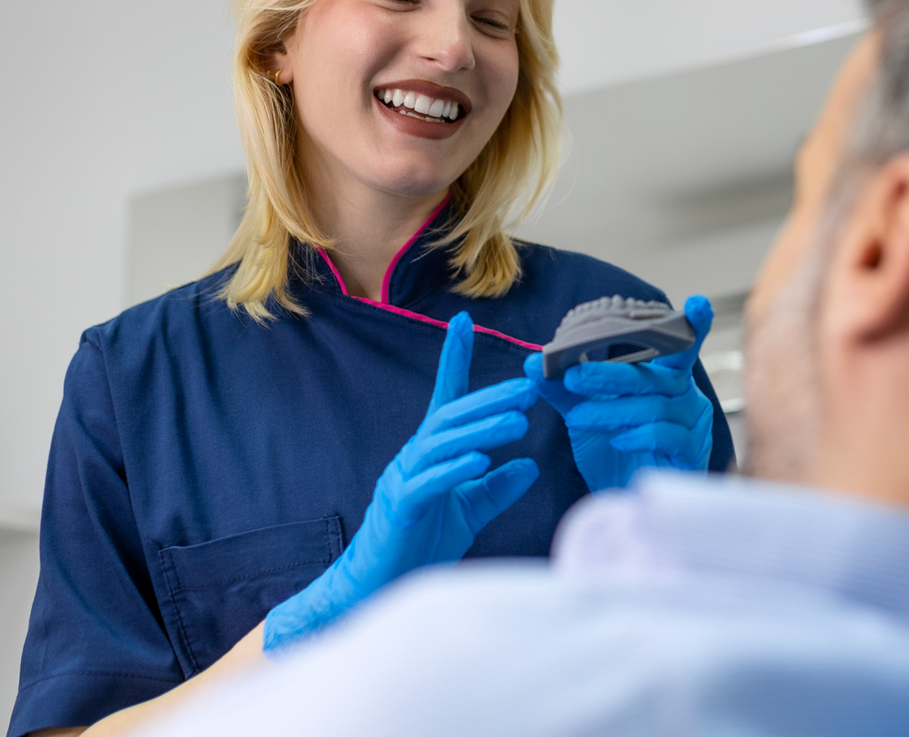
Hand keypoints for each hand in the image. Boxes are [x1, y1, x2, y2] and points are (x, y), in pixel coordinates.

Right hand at [264, 313, 538, 653]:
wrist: (378, 588)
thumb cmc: (420, 545)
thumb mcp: (467, 512)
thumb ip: (495, 489)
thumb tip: (530, 465)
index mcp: (429, 454)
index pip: (445, 400)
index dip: (453, 360)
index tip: (463, 321)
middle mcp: (413, 458)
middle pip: (451, 417)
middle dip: (490, 399)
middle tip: (530, 387)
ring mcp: (402, 481)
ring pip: (441, 445)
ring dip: (481, 431)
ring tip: (517, 422)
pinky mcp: (400, 511)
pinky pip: (426, 484)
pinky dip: (454, 470)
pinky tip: (481, 461)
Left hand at [533, 295, 714, 491]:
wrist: (621, 500)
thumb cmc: (612, 452)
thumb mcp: (583, 414)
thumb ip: (562, 388)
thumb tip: (532, 363)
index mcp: (667, 379)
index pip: (681, 347)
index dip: (692, 325)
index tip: (698, 303)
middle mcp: (686, 397)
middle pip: (654, 376)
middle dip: (611, 375)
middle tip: (574, 376)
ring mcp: (693, 425)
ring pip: (656, 407)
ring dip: (613, 410)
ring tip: (580, 417)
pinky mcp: (692, 454)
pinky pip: (668, 436)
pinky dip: (639, 436)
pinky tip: (617, 441)